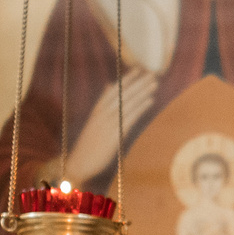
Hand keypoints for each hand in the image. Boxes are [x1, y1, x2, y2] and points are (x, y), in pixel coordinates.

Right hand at [46, 67, 158, 183]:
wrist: (78, 165)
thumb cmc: (87, 146)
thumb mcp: (93, 123)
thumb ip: (102, 104)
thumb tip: (108, 86)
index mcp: (97, 111)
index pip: (113, 91)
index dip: (126, 80)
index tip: (139, 70)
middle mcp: (102, 115)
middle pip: (122, 94)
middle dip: (138, 83)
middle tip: (152, 73)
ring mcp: (108, 124)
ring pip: (127, 103)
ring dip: (142, 92)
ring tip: (154, 83)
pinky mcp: (113, 135)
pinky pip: (129, 117)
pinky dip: (140, 107)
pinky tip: (150, 100)